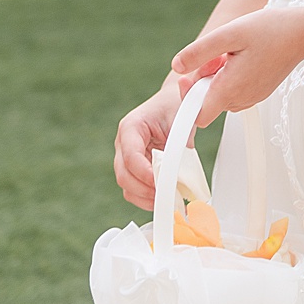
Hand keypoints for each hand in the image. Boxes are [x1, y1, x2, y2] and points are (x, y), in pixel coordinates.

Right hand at [114, 72, 203, 210]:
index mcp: (130, 127)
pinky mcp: (133, 169)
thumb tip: (179, 176)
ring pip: (126, 186)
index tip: (162, 182)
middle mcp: (123, 143)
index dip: (145, 173)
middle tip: (167, 195)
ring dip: (146, 197)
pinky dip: (146, 198)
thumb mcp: (180, 123)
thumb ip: (177, 147)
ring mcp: (125, 157)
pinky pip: (133, 190)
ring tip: (168, 199)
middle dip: (145, 189)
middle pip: (124, 175)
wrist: (172, 105)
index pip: (130, 156)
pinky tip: (164, 198)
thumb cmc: (175, 109)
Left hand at [170, 6, 303, 117]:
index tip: (189, 76)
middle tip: (217, 54)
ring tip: (231, 53)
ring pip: (222, 95)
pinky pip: (235, 90)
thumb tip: (176, 67)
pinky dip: (231, 76)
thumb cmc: (269, 30)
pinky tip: (241, 56)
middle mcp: (242, 99)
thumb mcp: (228, 34)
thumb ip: (199, 52)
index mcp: (231, 89)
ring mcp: (253, 96)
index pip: (199, 116)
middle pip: (208, 101)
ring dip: (217, 76)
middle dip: (203, 78)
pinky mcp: (260, 91)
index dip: (188, 99)